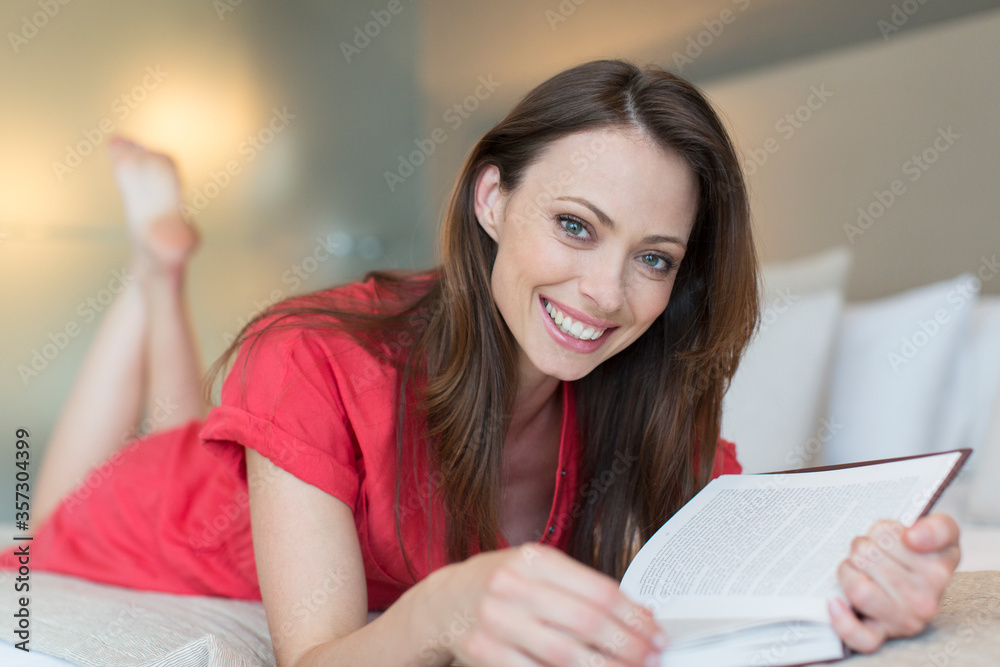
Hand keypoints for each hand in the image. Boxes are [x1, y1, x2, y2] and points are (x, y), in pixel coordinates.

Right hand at [441, 543, 667, 666]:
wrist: (446, 601)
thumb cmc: (503, 584)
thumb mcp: (539, 571)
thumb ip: (584, 588)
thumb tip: (639, 614)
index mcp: (533, 558)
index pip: (598, 590)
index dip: (634, 616)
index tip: (656, 633)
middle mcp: (512, 586)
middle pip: (586, 623)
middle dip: (627, 646)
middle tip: (652, 657)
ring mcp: (495, 620)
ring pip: (563, 654)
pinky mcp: (482, 652)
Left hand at [829, 513, 960, 653]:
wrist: (913, 578)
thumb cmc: (919, 551)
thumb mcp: (940, 531)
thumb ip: (937, 528)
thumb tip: (913, 538)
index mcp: (940, 569)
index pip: (895, 538)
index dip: (884, 530)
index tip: (895, 532)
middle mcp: (927, 599)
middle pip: (868, 557)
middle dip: (861, 547)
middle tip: (869, 549)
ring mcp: (904, 619)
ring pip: (860, 590)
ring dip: (849, 571)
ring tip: (857, 567)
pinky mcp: (882, 634)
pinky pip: (860, 637)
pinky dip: (842, 620)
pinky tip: (834, 602)